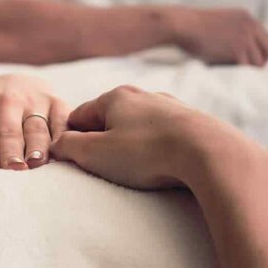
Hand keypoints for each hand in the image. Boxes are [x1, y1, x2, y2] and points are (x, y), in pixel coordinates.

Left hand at [0, 74, 69, 169]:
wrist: (16, 85)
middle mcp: (5, 100)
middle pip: (7, 127)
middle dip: (9, 147)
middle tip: (11, 170)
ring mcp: (34, 101)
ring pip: (37, 125)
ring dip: (37, 145)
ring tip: (36, 165)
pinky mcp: (60, 105)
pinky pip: (64, 122)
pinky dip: (64, 137)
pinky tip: (62, 154)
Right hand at [49, 85, 247, 189]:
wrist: (210, 153)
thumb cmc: (147, 152)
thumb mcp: (94, 153)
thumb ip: (67, 146)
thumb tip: (57, 144)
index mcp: (114, 97)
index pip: (78, 116)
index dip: (71, 139)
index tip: (73, 160)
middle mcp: (143, 96)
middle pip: (109, 121)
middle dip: (102, 143)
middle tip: (104, 169)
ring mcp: (170, 108)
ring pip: (138, 128)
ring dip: (131, 147)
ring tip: (135, 171)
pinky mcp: (192, 124)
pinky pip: (163, 136)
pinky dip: (156, 150)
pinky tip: (161, 166)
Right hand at [172, 7, 267, 66]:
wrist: (181, 25)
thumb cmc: (189, 27)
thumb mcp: (215, 24)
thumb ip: (229, 34)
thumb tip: (235, 54)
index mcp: (246, 17)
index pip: (265, 38)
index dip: (259, 51)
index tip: (250, 60)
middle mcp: (251, 26)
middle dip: (259, 61)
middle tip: (245, 71)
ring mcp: (246, 38)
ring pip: (259, 62)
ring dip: (245, 69)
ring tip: (229, 71)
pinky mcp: (237, 49)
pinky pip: (246, 68)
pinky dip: (238, 74)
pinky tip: (226, 73)